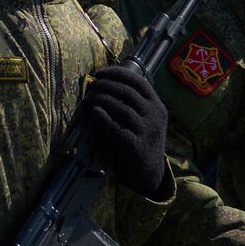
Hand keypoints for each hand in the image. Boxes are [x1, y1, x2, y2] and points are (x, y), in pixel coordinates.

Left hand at [83, 64, 167, 197]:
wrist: (148, 172)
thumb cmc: (139, 138)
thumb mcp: (144, 118)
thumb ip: (130, 101)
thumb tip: (101, 81)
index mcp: (157, 106)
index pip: (139, 82)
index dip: (117, 73)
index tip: (99, 73)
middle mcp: (155, 117)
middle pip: (127, 93)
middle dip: (105, 86)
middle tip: (90, 87)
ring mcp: (147, 132)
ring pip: (122, 109)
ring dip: (101, 99)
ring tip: (88, 99)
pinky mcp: (135, 147)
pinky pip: (117, 129)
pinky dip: (103, 119)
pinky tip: (94, 112)